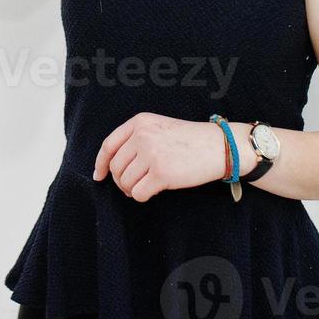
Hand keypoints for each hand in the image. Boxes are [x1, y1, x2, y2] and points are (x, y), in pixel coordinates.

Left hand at [91, 112, 226, 201]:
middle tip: (133, 185)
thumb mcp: (159, 127)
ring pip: (125, 182)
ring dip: (132, 190)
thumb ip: (136, 139)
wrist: (219, 146)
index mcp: (139, 122)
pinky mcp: (161, 173)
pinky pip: (138, 193)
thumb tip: (110, 166)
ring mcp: (151, 154)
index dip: (101, 164)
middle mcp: (142, 136)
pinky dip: (142, 196)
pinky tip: (153, 191)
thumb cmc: (189, 140)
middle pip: (116, 167)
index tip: (99, 176)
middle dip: (121, 181)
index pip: (109, 145)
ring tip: (145, 186)